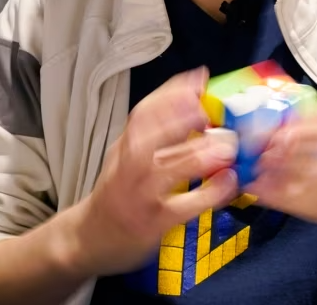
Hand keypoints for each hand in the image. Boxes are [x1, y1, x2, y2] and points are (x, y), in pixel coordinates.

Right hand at [74, 67, 239, 275]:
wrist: (89, 239)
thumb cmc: (117, 193)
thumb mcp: (125, 157)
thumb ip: (153, 134)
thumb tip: (190, 103)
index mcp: (124, 148)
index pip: (142, 113)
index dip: (170, 93)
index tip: (198, 78)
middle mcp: (126, 168)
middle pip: (146, 136)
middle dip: (176, 118)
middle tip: (206, 108)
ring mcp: (138, 196)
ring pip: (163, 171)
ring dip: (196, 155)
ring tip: (225, 145)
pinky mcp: (152, 223)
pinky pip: (182, 207)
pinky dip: (207, 194)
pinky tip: (227, 183)